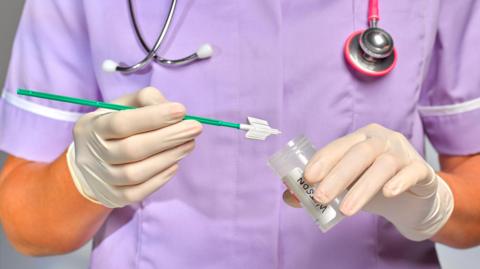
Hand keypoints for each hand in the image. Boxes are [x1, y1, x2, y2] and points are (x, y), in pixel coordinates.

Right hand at [67, 87, 201, 207]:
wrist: (89, 161)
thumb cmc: (113, 127)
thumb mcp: (122, 106)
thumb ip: (146, 100)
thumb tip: (174, 111)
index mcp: (92, 127)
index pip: (121, 123)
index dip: (153, 117)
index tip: (181, 110)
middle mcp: (92, 155)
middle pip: (132, 149)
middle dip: (168, 138)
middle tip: (195, 128)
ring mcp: (102, 179)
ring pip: (136, 173)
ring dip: (168, 157)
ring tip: (189, 144)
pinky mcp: (112, 197)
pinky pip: (138, 192)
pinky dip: (160, 178)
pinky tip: (175, 164)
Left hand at [285, 123, 453, 240]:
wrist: (413, 199)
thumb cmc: (373, 186)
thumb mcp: (345, 187)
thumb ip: (320, 188)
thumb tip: (288, 196)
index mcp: (359, 139)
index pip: (338, 146)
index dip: (322, 160)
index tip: (306, 178)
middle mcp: (381, 140)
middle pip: (359, 153)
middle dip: (337, 176)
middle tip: (320, 197)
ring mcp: (403, 152)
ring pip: (383, 164)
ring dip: (362, 188)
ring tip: (346, 210)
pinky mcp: (422, 169)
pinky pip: (412, 171)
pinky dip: (399, 181)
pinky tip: (388, 193)